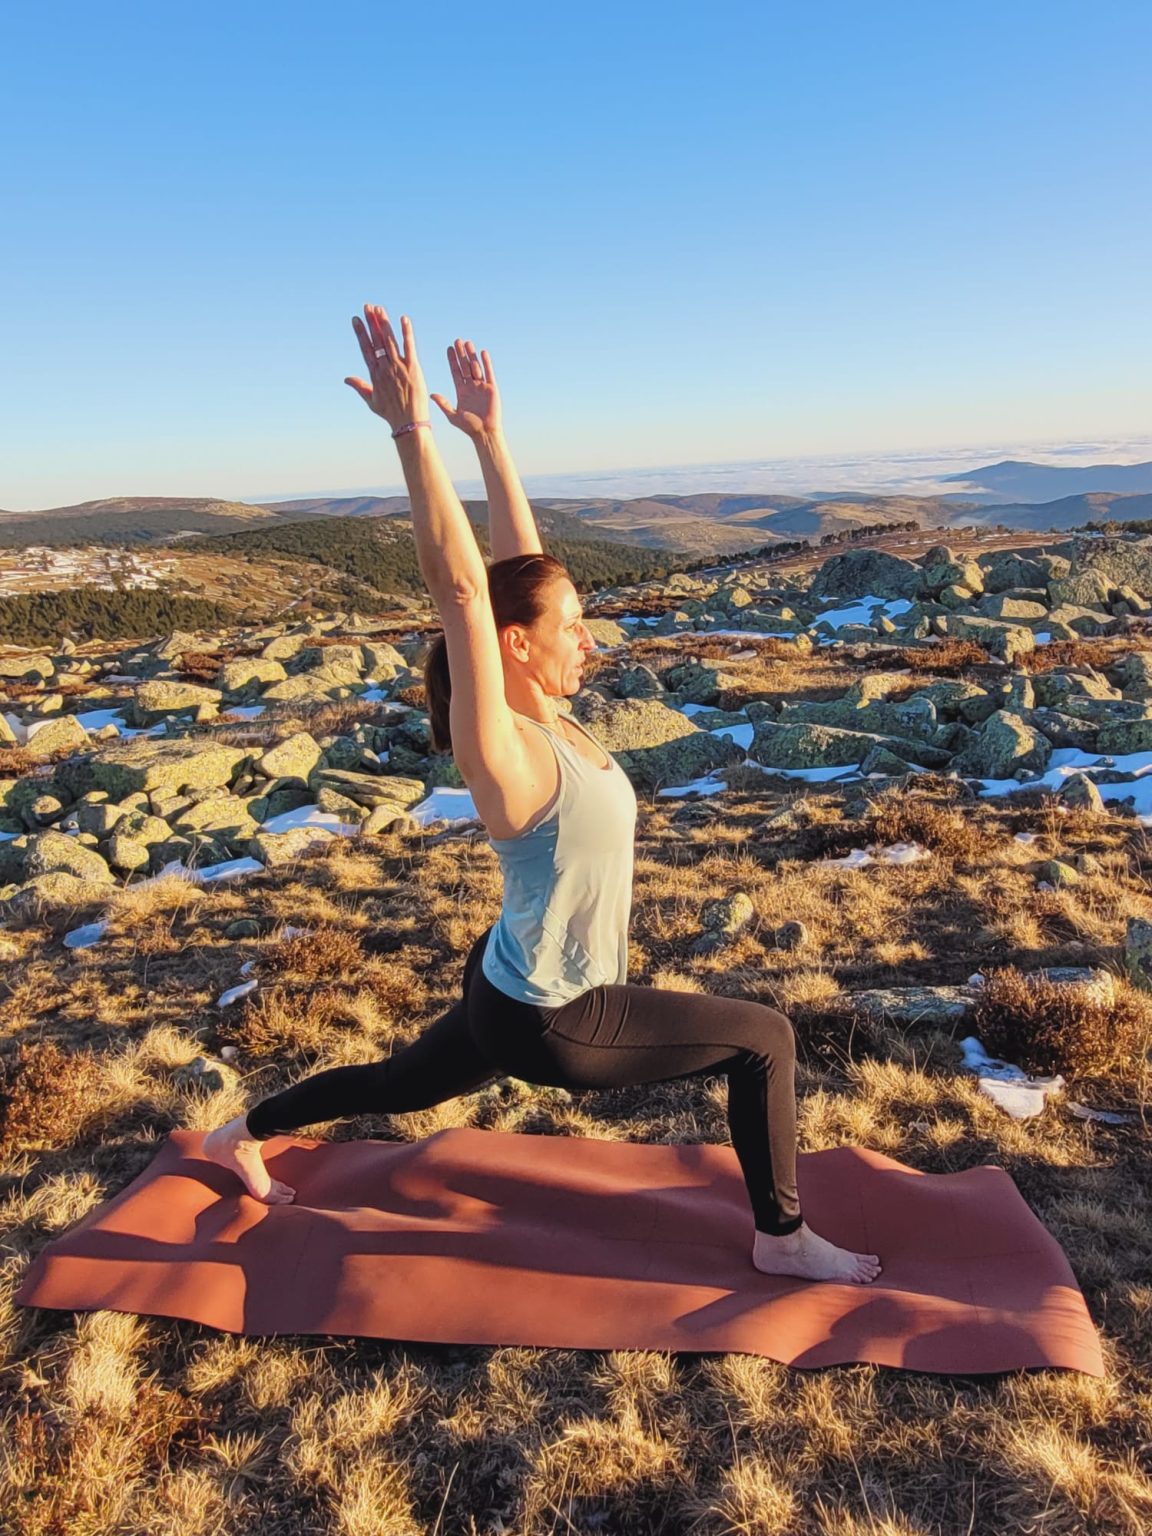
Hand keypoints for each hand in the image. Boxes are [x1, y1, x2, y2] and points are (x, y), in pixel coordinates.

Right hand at [345, 304, 429, 431]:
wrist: (408, 422)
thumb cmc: (391, 414)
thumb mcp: (371, 401)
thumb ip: (359, 387)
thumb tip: (346, 379)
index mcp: (375, 374)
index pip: (366, 348)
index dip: (361, 333)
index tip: (356, 319)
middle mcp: (385, 368)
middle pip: (376, 340)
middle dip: (371, 322)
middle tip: (366, 306)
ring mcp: (399, 367)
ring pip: (390, 340)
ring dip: (384, 323)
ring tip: (379, 309)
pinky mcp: (413, 368)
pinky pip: (409, 347)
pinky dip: (407, 332)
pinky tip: (404, 319)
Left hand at [430, 338, 501, 438]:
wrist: (484, 433)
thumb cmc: (469, 427)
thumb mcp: (452, 415)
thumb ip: (443, 403)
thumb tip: (431, 394)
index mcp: (461, 391)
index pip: (456, 372)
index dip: (452, 360)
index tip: (448, 349)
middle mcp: (471, 387)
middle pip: (465, 366)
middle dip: (461, 354)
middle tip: (457, 341)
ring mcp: (482, 387)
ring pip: (476, 367)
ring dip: (471, 355)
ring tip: (467, 343)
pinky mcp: (492, 388)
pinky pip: (489, 373)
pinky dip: (486, 363)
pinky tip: (482, 352)